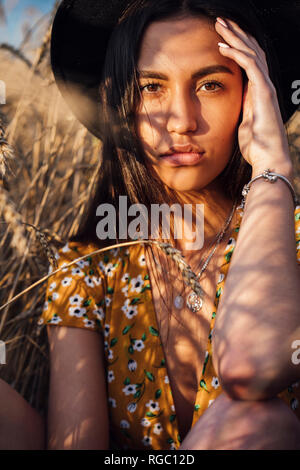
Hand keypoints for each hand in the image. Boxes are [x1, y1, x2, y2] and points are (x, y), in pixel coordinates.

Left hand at [215, 17, 292, 177]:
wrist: (268, 158)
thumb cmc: (255, 146)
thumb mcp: (242, 123)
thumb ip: (239, 109)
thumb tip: (231, 106)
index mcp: (258, 91)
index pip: (249, 61)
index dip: (237, 46)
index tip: (221, 35)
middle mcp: (264, 85)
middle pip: (252, 51)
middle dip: (236, 34)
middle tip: (221, 21)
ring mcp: (265, 87)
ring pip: (251, 53)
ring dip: (234, 37)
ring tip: (220, 24)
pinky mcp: (263, 92)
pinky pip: (249, 66)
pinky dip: (236, 54)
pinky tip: (222, 46)